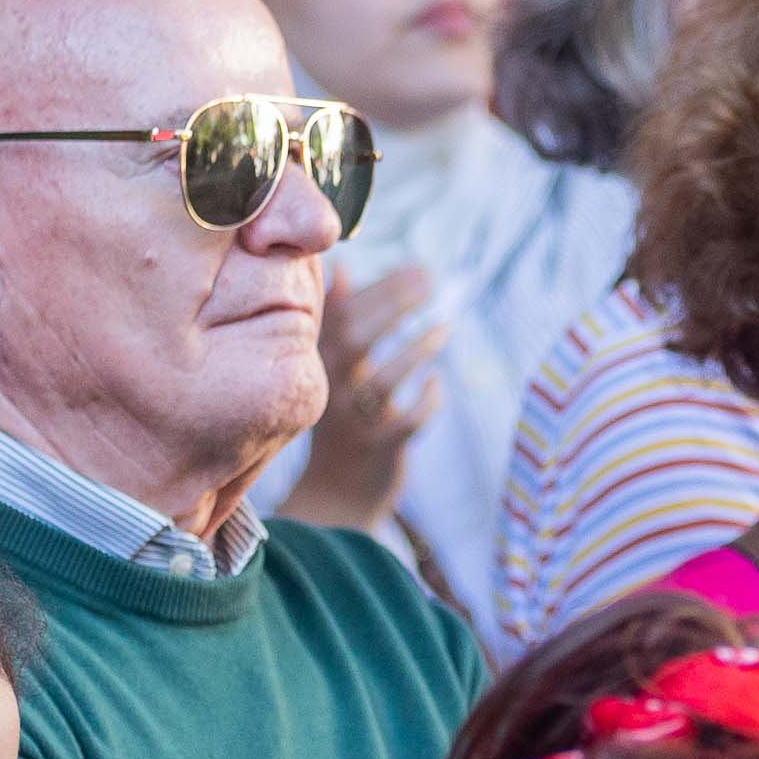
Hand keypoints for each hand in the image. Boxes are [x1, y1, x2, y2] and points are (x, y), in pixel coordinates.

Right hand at [284, 262, 446, 532]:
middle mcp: (327, 387)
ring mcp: (352, 420)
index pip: (339, 312)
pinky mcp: (378, 448)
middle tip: (430, 280)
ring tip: (443, 328)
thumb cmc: (342, 413)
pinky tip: (436, 384)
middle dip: (393, 302)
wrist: (336, 492)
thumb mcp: (328, 366)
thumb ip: (336, 319)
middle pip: (355, 338)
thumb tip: (341, 268)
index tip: (416, 266)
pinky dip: (426, 399)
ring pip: (382, 380)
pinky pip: (406, 421)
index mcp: (315, 360)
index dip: (379, 287)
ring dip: (417, 350)